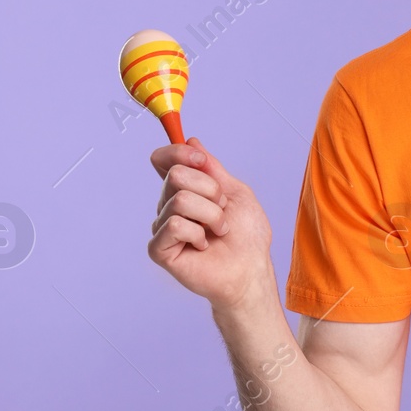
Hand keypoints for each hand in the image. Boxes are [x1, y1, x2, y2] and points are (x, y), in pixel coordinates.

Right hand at [148, 137, 274, 310]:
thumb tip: (191, 141)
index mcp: (186, 190)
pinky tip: (203, 246)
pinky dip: (197, 233)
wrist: (251, 268)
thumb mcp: (235, 192)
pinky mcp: (159, 248)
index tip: (200, 157)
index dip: (178, 152)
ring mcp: (162, 226)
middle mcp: (169, 205)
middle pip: (176, 174)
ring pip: (180, 199)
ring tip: (218, 231)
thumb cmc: (247, 235)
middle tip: (223, 210)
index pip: (164, 160)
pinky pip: (173, 224)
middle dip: (210, 190)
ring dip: (212, 214)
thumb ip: (212, 168)